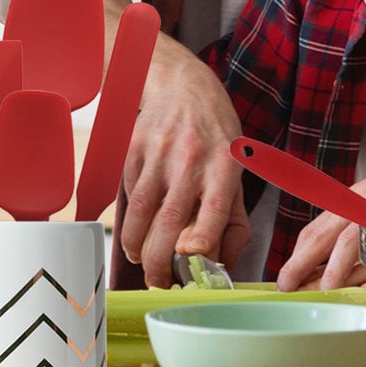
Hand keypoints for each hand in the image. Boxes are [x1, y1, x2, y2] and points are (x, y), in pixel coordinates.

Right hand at [120, 38, 250, 285]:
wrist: (184, 86)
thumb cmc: (216, 136)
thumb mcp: (238, 171)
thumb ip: (234, 220)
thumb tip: (221, 264)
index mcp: (224, 166)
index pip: (213, 210)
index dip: (202, 239)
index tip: (190, 259)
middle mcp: (191, 158)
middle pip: (170, 218)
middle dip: (159, 259)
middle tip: (158, 280)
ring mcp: (159, 152)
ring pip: (139, 209)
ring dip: (135, 244)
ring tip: (139, 259)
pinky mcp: (134, 147)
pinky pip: (127, 190)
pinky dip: (128, 216)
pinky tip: (135, 228)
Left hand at [275, 141, 365, 289]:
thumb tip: (359, 275)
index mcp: (357, 200)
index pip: (319, 227)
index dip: (299, 253)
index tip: (285, 278)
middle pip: (327, 232)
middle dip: (303, 260)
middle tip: (286, 285)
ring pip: (357, 236)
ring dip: (339, 266)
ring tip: (327, 289)